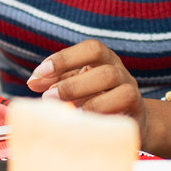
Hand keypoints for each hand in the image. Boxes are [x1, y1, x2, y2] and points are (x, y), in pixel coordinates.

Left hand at [27, 40, 141, 120]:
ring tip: (67, 111)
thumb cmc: (96, 100)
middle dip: (72, 85)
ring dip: (87, 99)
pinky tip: (83, 122)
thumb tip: (33, 82)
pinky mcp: (136, 113)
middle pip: (104, 70)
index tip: (41, 73)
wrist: (130, 122)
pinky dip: (100, 114)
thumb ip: (55, 81)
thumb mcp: (75, 86)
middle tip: (48, 98)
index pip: (91, 48)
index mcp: (105, 59)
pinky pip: (123, 110)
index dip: (65, 58)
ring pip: (118, 89)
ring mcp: (131, 91)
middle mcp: (120, 71)